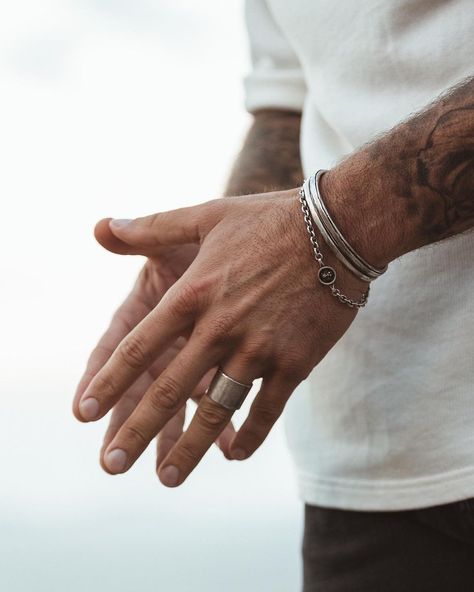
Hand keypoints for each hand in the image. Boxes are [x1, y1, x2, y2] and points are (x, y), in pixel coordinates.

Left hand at [75, 188, 365, 486]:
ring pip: (216, 410)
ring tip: (167, 478)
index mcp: (191, 294)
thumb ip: (152, 228)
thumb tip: (101, 227)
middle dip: (136, 431)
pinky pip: (267, 410)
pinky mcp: (294, 363)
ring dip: (190, 447)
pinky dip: (249, 436)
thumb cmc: (268, 221)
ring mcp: (258, 349)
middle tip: (111, 465)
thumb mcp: (206, 216)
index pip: (137, 347)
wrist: (338, 230)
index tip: (84, 413)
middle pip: (169, 390)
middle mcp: (219, 328)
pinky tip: (233, 454)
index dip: (108, 383)